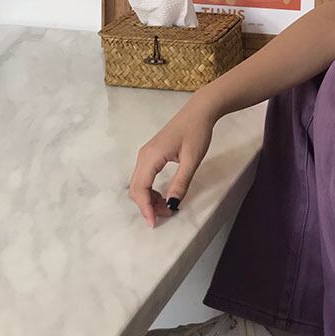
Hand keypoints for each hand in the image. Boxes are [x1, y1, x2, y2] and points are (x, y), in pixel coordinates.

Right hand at [128, 99, 215, 227]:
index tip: (154, 223)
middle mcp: (143, 156)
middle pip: (136, 188)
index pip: (140, 189)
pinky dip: (151, 189)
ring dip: (149, 198)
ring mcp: (146, 154)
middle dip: (147, 205)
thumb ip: (181, 182)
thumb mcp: (192, 160)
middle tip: (167, 215)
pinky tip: (164, 195)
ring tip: (168, 206)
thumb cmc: (197, 133)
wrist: (198, 112)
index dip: (145, 208)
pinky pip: (145, 177)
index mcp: (151, 157)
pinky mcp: (151, 154)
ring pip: (139, 183)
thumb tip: (171, 204)